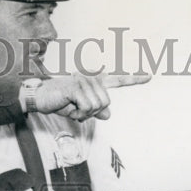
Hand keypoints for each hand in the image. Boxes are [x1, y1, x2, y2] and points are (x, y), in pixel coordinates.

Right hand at [25, 73, 150, 121]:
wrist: (41, 98)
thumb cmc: (60, 102)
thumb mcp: (80, 110)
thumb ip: (95, 111)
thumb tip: (108, 114)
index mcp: (95, 81)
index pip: (117, 80)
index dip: (134, 79)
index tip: (149, 76)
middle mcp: (91, 77)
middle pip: (106, 102)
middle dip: (92, 113)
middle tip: (77, 111)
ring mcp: (83, 80)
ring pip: (97, 106)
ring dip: (84, 114)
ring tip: (72, 108)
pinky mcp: (76, 87)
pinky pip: (88, 107)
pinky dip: (79, 113)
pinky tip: (69, 108)